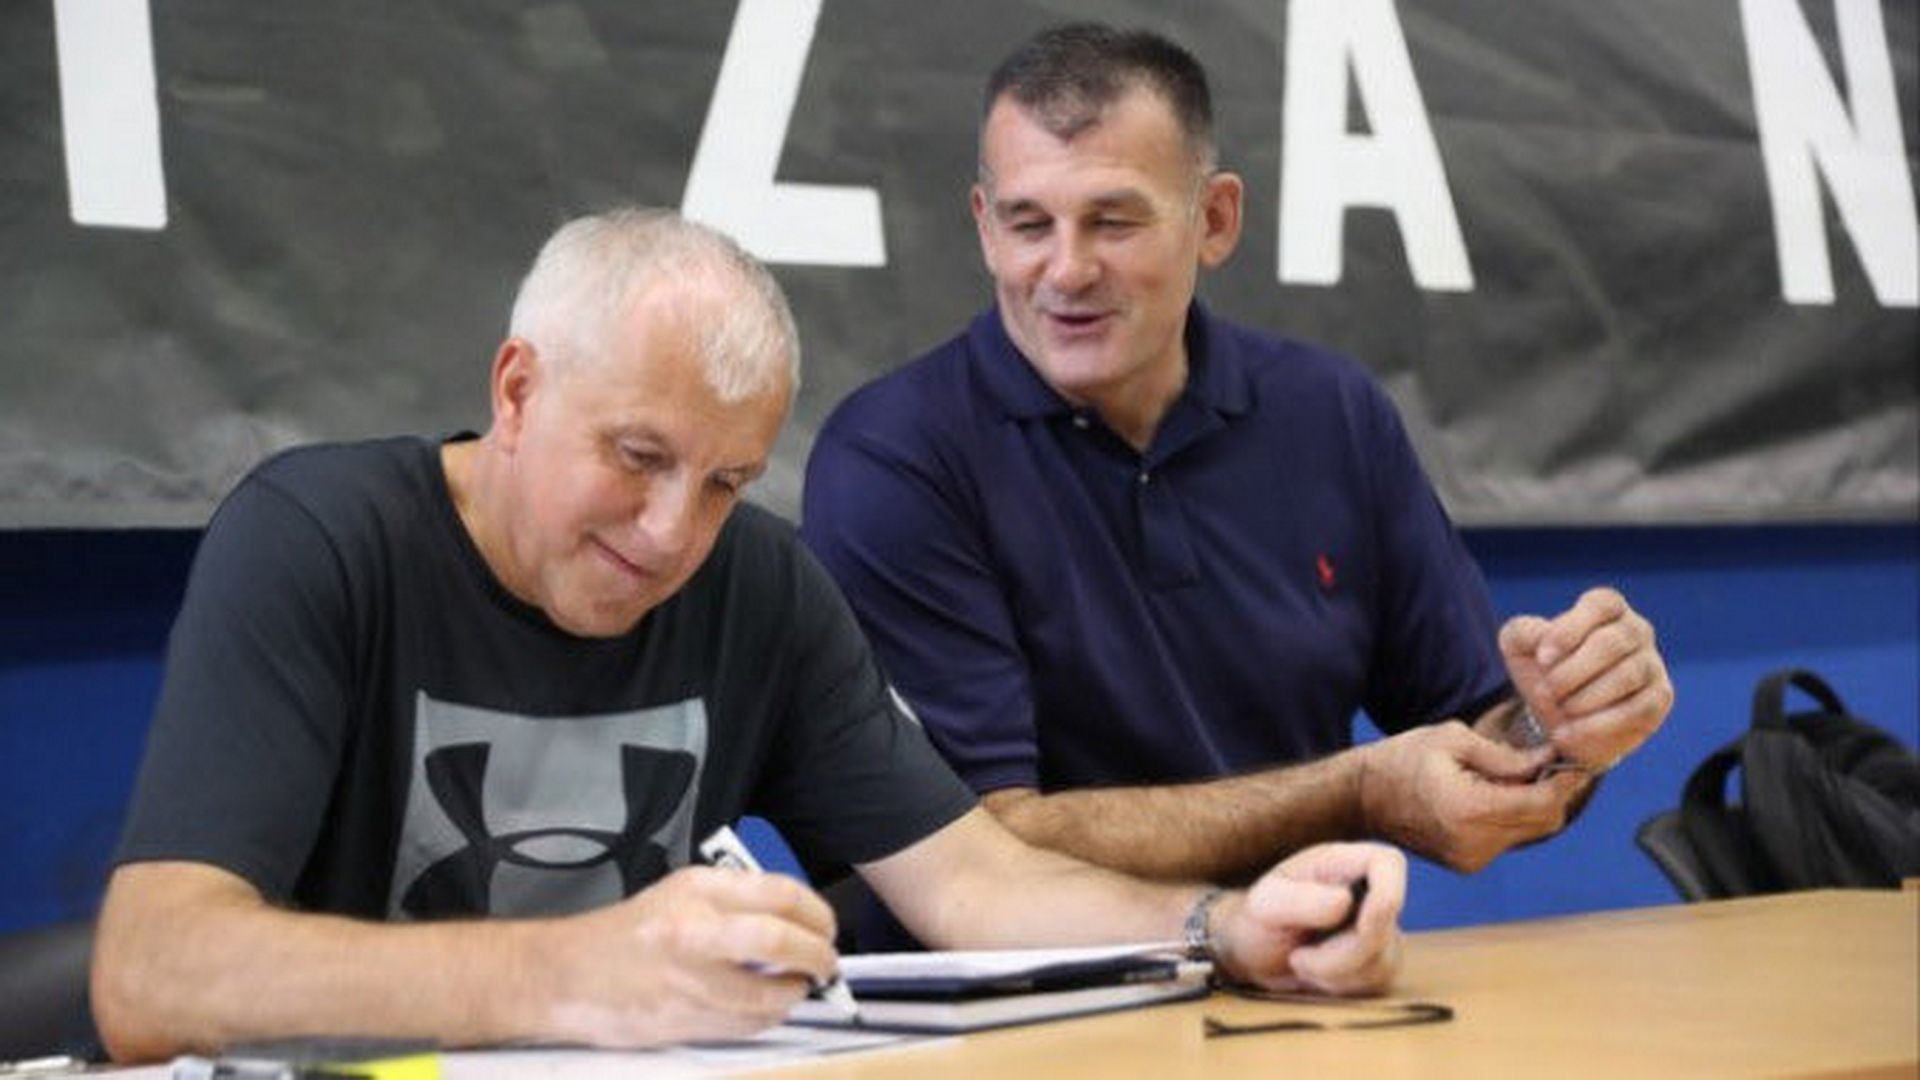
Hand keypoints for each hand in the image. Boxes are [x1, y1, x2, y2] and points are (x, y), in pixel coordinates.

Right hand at [535, 865, 840, 1046]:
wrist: (566, 975)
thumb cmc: (629, 932)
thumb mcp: (682, 892)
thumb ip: (738, 900)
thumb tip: (797, 922)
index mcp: (699, 891)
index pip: (780, 893)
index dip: (816, 913)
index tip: (826, 927)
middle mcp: (695, 932)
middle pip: (781, 941)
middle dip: (817, 957)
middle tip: (825, 964)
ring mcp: (690, 982)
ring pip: (769, 995)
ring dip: (793, 995)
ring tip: (795, 987)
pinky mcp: (685, 1022)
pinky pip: (746, 1025)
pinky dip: (766, 1018)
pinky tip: (764, 1007)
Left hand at [1210, 842, 1405, 995]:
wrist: (1253, 956)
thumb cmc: (1256, 921)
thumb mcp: (1264, 907)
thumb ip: (1299, 901)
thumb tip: (1345, 901)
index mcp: (1341, 862)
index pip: (1389, 863)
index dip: (1387, 895)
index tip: (1360, 926)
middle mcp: (1366, 890)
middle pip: (1388, 922)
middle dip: (1344, 953)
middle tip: (1298, 958)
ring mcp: (1377, 926)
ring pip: (1384, 960)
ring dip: (1337, 973)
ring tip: (1301, 961)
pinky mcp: (1377, 960)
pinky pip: (1376, 982)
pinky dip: (1341, 985)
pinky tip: (1315, 974)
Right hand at [1359, 721, 1587, 871]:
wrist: (1361, 798)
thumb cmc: (1403, 759)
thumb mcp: (1453, 740)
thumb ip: (1506, 755)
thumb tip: (1550, 760)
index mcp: (1470, 809)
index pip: (1543, 802)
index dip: (1565, 780)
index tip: (1575, 759)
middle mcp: (1475, 842)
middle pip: (1544, 821)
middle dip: (1552, 791)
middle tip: (1547, 763)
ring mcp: (1472, 859)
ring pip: (1530, 831)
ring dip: (1533, 805)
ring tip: (1513, 776)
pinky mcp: (1468, 864)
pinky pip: (1509, 839)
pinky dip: (1512, 817)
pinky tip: (1493, 795)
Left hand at [1499, 587, 1673, 770]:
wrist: (1561, 717)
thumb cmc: (1545, 671)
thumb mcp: (1521, 647)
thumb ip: (1523, 632)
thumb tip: (1543, 637)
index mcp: (1606, 607)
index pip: (1600, 604)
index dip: (1569, 631)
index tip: (1542, 659)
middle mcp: (1636, 629)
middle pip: (1611, 643)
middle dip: (1572, 672)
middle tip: (1547, 691)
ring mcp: (1651, 663)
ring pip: (1627, 676)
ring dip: (1585, 698)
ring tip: (1560, 709)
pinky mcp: (1659, 698)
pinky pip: (1637, 710)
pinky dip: (1598, 725)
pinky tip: (1568, 734)